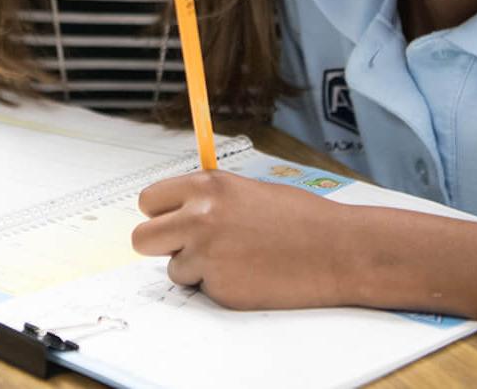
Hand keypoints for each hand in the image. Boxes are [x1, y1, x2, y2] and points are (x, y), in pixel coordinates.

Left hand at [132, 171, 349, 309]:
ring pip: (173, 268)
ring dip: (195, 268)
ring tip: (234, 258)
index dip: (160, 213)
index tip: (171, 220)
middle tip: (187, 246)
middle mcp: (199, 218)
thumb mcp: (248, 191)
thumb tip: (179, 210)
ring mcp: (206, 255)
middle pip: (142, 238)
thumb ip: (209, 199)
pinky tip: (248, 273)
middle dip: (161, 245)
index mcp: (207, 187)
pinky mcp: (219, 288)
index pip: (149, 201)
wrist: (335, 248)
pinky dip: (218, 286)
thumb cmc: (300, 217)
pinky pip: (201, 289)